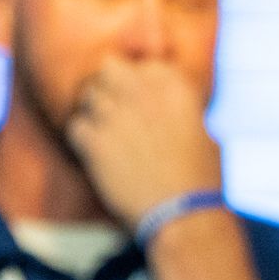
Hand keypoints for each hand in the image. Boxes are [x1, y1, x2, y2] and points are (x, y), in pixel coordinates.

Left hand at [65, 57, 221, 228]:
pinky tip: (98, 155)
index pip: (142, 64)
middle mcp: (143, 91)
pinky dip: (83, 139)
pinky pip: (75, 125)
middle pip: (109, 69)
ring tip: (107, 136)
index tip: (142, 104)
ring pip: (88, 95)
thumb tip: (163, 106)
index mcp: (174, 84)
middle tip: (118, 113)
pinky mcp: (95, 140)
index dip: (139, 84)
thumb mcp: (202, 129)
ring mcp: (116, 114)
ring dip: (95, 113)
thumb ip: (178, 107)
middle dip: (111, 88)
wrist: (184, 214)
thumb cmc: (201, 178)